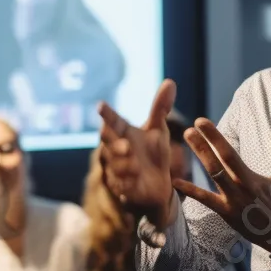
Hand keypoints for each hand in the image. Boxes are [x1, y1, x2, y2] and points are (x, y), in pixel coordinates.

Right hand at [98, 79, 176, 223]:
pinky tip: (133, 180)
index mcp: (123, 133)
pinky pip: (122, 185)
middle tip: (125, 144)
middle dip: (114, 143)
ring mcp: (118, 169)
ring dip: (123, 164)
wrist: (157, 185)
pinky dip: (127, 182)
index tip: (100, 105)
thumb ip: (160, 108)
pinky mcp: (123, 188)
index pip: (112, 121)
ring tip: (134, 164)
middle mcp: (116, 150)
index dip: (107, 114)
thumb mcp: (158, 130)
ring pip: (115, 165)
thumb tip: (170, 82)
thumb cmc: (152, 154)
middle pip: (109, 143)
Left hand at [175, 119, 270, 252]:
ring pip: (212, 176)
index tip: (202, 122)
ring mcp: (231, 201)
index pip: (229, 152)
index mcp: (250, 177)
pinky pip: (205, 200)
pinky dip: (190, 191)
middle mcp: (239, 187)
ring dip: (199, 158)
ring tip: (186, 144)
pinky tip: (175, 181)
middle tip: (189, 127)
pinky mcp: (226, 213)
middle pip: (217, 162)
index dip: (215, 137)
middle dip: (203, 144)